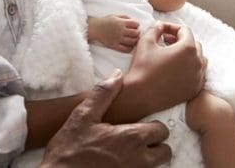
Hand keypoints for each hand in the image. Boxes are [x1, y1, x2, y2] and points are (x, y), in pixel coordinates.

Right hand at [41, 70, 171, 167]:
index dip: (152, 126)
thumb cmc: (70, 149)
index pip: (162, 130)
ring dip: (147, 158)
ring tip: (129, 152)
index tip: (138, 125)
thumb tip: (117, 76)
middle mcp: (138, 159)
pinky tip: (120, 163)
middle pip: (165, 152)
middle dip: (155, 145)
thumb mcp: (83, 115)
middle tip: (138, 140)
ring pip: (155, 166)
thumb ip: (103, 94)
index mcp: (131, 138)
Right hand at [89, 15, 139, 52]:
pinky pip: (126, 49)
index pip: (136, 24)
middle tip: (135, 33)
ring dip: (135, 40)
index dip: (137, 25)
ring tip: (133, 39)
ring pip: (132, 42)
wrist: (95, 28)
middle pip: (136, 33)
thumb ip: (125, 17)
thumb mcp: (115, 16)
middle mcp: (120, 31)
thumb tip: (135, 22)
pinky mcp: (114, 46)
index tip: (135, 26)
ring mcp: (118, 39)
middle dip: (137, 33)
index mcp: (121, 22)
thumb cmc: (105, 21)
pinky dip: (130, 48)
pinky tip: (129, 45)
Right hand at [107, 22, 205, 121]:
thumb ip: (156, 29)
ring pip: (199, 59)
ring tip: (172, 55)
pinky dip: (190, 69)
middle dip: (180, 40)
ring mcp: (198, 77)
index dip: (172, 28)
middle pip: (194, 44)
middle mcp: (198, 62)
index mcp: (188, 48)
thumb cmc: (142, 67)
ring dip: (188, 54)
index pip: (185, 31)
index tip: (162, 31)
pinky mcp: (195, 89)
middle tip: (165, 42)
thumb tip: (160, 26)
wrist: (140, 95)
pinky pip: (198, 74)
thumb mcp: (146, 41)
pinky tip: (176, 69)